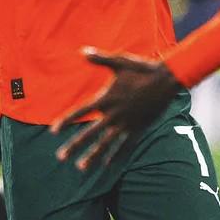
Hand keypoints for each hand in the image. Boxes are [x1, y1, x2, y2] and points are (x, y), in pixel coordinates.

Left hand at [52, 48, 183, 170]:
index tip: (53, 131)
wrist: (165, 80)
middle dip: (74, 146)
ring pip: (105, 144)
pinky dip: (115, 155)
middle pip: (89, 133)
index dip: (66, 121)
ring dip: (92, 156)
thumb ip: (100, 59)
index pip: (81, 112)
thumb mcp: (119, 62)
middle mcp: (113, 114)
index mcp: (106, 99)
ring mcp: (126, 124)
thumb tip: (82, 51)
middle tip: (61, 157)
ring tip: (81, 168)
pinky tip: (107, 165)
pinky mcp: (138, 129)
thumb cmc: (141, 69)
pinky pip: (124, 146)